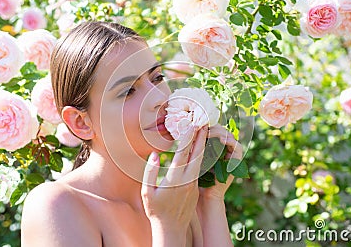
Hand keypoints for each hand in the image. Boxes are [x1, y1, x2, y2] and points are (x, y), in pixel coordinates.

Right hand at [141, 125, 207, 239]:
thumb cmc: (155, 210)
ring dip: (202, 145)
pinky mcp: (196, 187)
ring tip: (203, 131)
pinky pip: (200, 168)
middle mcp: (187, 180)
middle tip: (202, 122)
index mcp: (175, 179)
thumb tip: (155, 155)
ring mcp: (194, 183)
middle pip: (196, 154)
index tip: (190, 124)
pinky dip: (201, 156)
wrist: (171, 228)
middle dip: (200, 137)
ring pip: (200, 160)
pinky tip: (201, 148)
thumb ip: (150, 172)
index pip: (183, 154)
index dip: (187, 138)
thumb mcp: (146, 192)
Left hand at [199, 124, 242, 200]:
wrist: (204, 195)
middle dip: (213, 127)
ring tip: (209, 132)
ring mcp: (231, 155)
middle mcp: (224, 149)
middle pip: (222, 130)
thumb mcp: (194, 157)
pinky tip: (222, 140)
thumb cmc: (195, 177)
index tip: (198, 123)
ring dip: (220, 132)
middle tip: (202, 126)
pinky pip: (237, 147)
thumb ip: (195, 145)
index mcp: (214, 147)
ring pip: (229, 136)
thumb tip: (188, 128)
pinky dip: (230, 141)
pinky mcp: (236, 162)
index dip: (208, 125)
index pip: (214, 129)